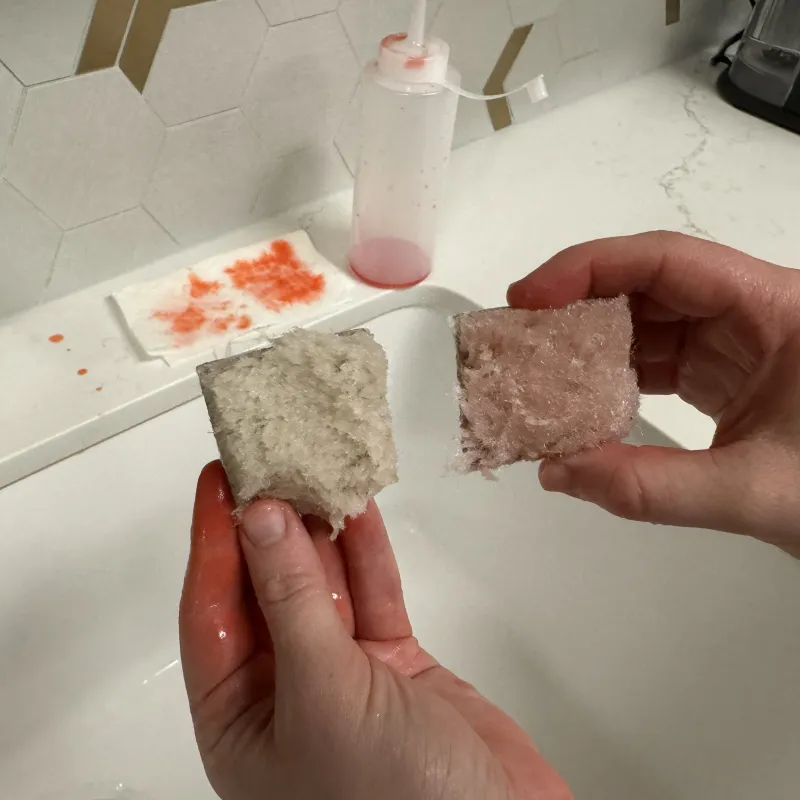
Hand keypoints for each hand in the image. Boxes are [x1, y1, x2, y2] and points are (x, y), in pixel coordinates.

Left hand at [180, 462, 571, 799]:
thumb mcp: (324, 696)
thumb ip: (292, 602)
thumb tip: (258, 519)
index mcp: (239, 720)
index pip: (211, 612)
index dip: (212, 540)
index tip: (217, 477)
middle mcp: (285, 692)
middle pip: (267, 589)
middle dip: (270, 526)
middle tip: (271, 457)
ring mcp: (342, 674)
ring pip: (322, 584)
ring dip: (320, 529)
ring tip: (314, 466)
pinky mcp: (395, 661)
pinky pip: (372, 593)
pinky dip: (367, 551)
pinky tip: (359, 507)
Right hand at [508, 231, 799, 556]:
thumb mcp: (759, 492)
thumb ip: (653, 487)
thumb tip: (557, 473)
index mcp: (776, 308)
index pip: (668, 259)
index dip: (590, 268)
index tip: (529, 297)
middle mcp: (752, 311)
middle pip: (649, 285)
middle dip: (578, 306)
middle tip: (518, 337)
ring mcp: (738, 343)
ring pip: (648, 322)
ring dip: (591, 346)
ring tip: (536, 372)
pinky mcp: (727, 374)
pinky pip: (658, 361)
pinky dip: (615, 379)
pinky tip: (581, 402)